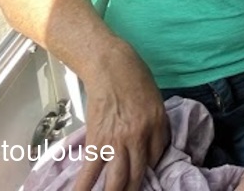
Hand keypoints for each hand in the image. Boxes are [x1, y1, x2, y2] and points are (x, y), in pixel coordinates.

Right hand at [73, 47, 168, 190]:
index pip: (157, 155)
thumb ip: (154, 123)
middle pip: (138, 173)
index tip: (144, 174)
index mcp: (157, 124)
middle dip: (133, 189)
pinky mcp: (97, 140)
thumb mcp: (154, 99)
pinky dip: (86, 188)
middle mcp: (140, 136)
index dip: (150, 167)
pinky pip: (92, 171)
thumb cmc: (132, 76)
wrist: (110, 65)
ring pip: (118, 179)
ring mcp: (118, 140)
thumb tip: (151, 143)